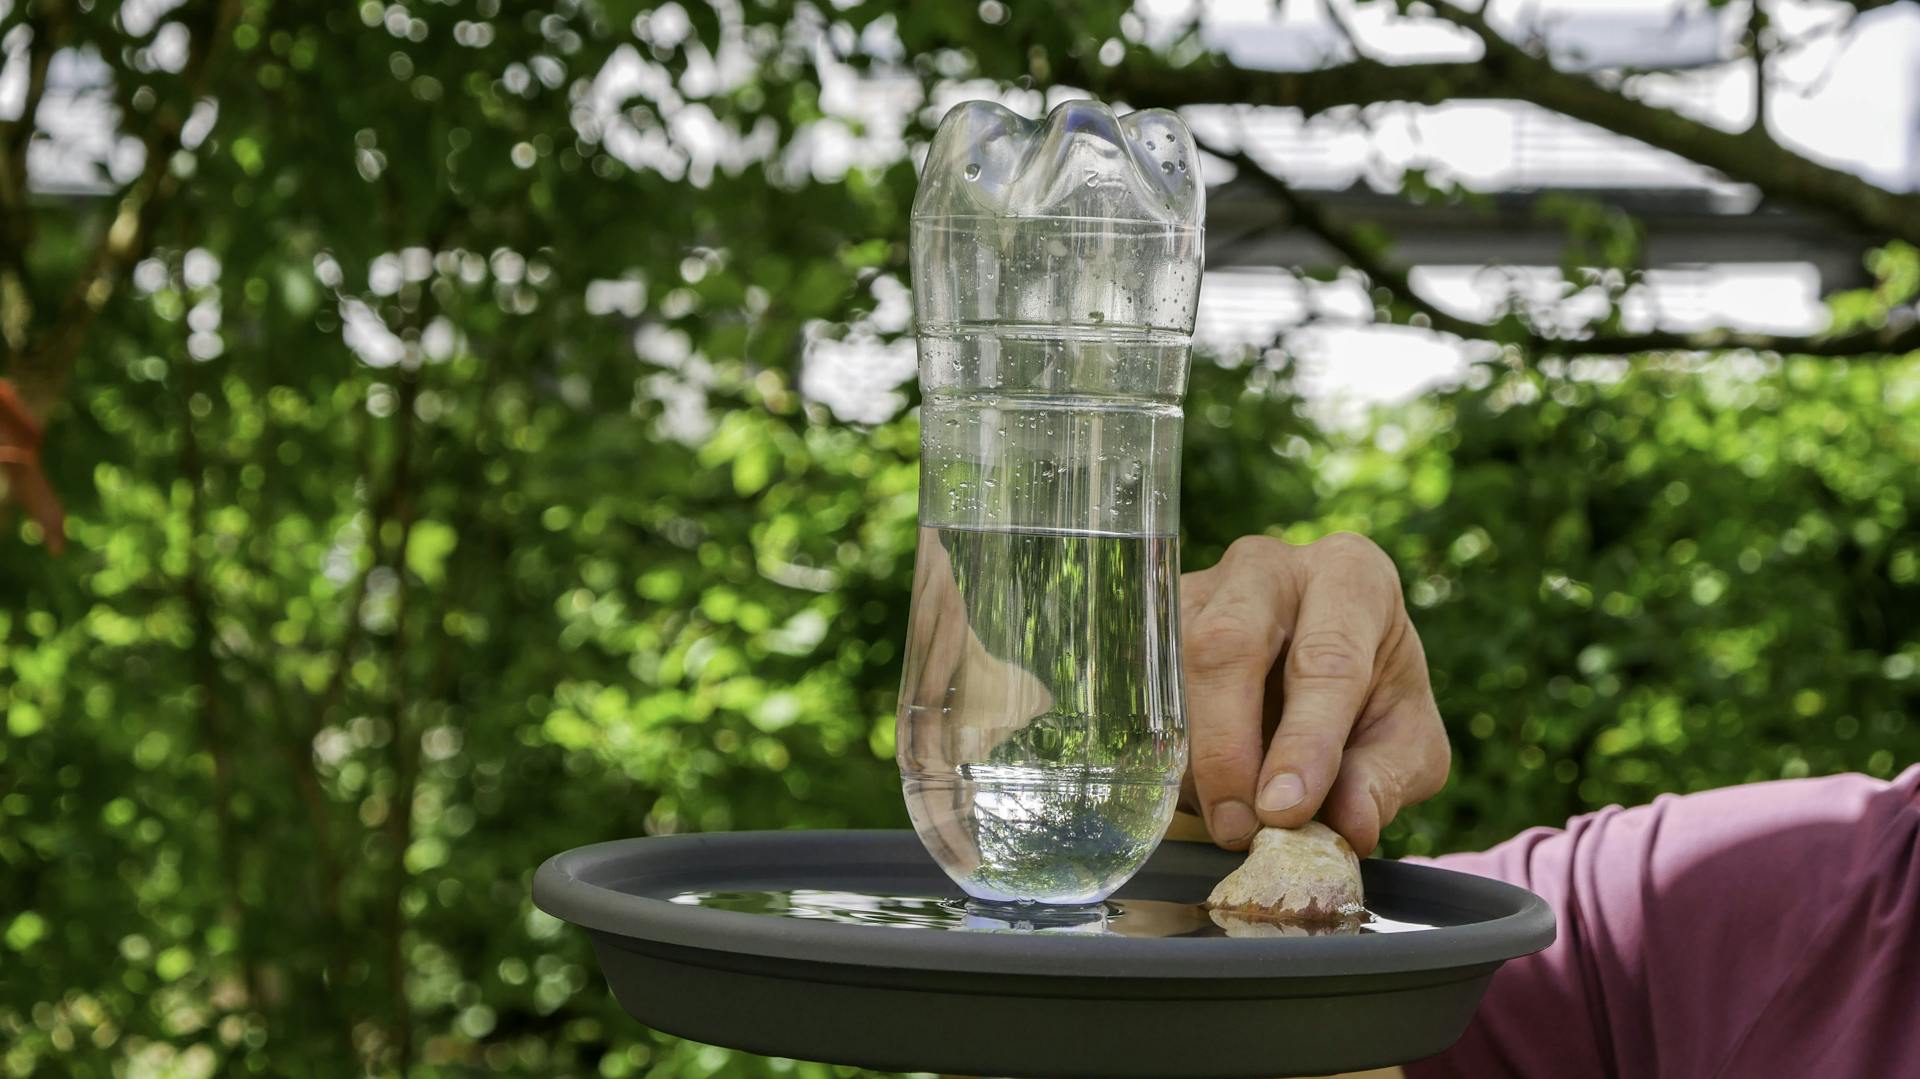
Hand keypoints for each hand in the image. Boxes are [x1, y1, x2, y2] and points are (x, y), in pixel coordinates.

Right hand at [1180, 533, 1448, 855]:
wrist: (1320, 675)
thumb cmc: (1370, 700)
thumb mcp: (1406, 745)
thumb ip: (1384, 781)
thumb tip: (1348, 824)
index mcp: (1351, 577)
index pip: (1325, 657)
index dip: (1305, 740)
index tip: (1286, 809)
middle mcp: (1268, 567)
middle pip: (1228, 645)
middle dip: (1227, 747)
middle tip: (1239, 826)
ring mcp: (1200, 587)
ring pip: (1173, 667)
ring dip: (1190, 757)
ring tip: (1225, 820)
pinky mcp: (1152, 621)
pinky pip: (1140, 685)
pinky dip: (1160, 750)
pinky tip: (1193, 793)